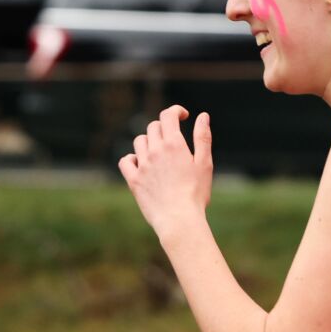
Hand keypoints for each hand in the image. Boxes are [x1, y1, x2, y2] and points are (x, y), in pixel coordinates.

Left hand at [118, 105, 213, 236]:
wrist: (179, 220)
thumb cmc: (196, 194)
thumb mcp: (205, 164)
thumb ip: (203, 137)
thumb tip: (203, 116)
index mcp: (174, 144)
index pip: (168, 115)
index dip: (175, 111)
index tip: (183, 116)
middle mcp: (155, 151)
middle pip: (153, 127)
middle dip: (164, 128)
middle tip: (173, 139)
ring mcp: (142, 165)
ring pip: (139, 141)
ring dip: (149, 142)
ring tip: (160, 153)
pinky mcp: (133, 180)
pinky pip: (125, 161)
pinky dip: (132, 159)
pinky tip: (141, 164)